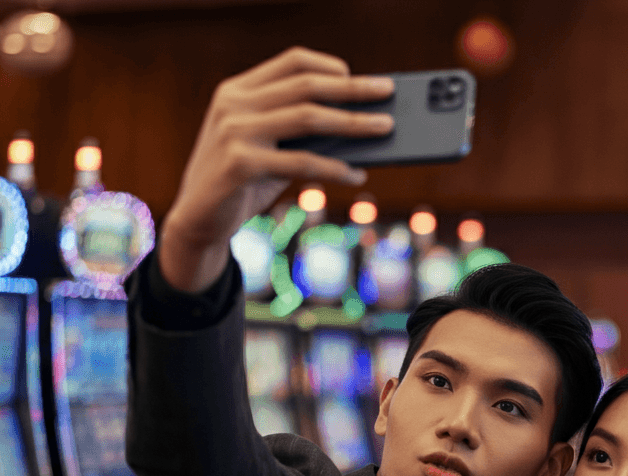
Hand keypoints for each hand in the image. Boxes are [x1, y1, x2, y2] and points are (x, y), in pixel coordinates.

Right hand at [160, 47, 393, 291]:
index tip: (358, 76)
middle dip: (353, 89)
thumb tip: (356, 130)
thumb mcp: (267, 150)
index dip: (329, 66)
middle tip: (387, 92)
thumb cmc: (240, 185)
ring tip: (385, 128)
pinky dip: (336, 168)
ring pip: (308, 118)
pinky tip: (357, 174)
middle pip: (306, 86)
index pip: (290, 61)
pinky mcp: (240, 165)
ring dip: (354, 123)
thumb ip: (297, 135)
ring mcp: (234, 132)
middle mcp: (233, 104)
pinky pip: (302, 162)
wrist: (198, 222)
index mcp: (237, 91)